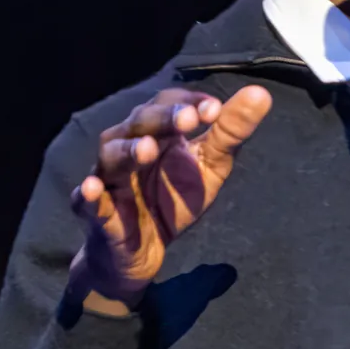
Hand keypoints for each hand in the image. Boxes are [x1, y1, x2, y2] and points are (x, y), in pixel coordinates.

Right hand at [67, 84, 271, 313]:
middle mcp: (127, 146)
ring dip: (129, 151)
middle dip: (163, 120)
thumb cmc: (171, 201)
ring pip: (113, 156)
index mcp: (155, 132)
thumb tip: (260, 94)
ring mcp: (109, 178)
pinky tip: (93, 190)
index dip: (189, 103)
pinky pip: (89, 201)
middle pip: (139, 123)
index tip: (215, 110)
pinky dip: (90, 195)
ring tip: (148, 150)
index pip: (168, 104)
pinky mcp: (95, 212)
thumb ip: (229, 133)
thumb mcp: (209, 168)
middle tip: (189, 120)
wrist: (141, 254)